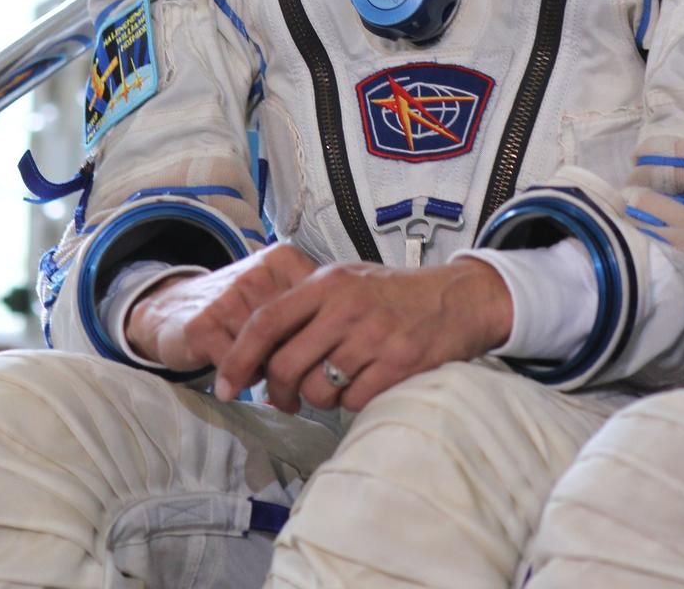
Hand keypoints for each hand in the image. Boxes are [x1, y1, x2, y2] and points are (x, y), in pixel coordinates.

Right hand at [125, 243, 318, 370]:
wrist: (174, 308)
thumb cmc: (240, 309)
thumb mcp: (280, 297)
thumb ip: (311, 312)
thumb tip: (340, 354)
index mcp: (285, 260)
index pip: (321, 309)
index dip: (321, 342)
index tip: (319, 360)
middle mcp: (258, 272)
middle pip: (296, 332)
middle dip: (295, 362)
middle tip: (294, 382)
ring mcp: (230, 295)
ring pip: (268, 352)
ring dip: (268, 373)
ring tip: (262, 375)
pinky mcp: (203, 323)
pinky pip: (238, 365)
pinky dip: (241, 378)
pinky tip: (237, 376)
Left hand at [213, 257, 512, 413]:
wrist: (456, 299)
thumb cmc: (393, 295)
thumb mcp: (346, 282)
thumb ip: (306, 308)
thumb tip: (258, 353)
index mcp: (326, 284)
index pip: (266, 322)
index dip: (239, 358)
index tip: (226, 386)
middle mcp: (346, 307)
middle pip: (286, 365)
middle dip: (279, 391)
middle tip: (286, 399)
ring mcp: (373, 335)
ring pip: (318, 390)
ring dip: (320, 398)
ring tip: (338, 382)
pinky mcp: (399, 362)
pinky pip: (353, 400)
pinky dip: (353, 401)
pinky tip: (366, 382)